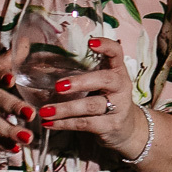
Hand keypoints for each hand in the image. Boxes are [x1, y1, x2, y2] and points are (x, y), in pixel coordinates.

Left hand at [39, 37, 144, 157]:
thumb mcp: (101, 83)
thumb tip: (45, 68)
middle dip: (80, 82)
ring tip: (45, 111)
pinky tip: (50, 123)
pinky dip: (65, 124)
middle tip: (58, 86)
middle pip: (105, 80)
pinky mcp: (111, 126)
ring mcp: (118, 107)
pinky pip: (86, 124)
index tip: (90, 42)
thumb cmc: (106, 98)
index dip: (106, 46)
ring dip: (65, 109)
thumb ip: (83, 74)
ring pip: (91, 106)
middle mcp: (121, 86)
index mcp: (117, 71)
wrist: (126, 128)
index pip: (117, 53)